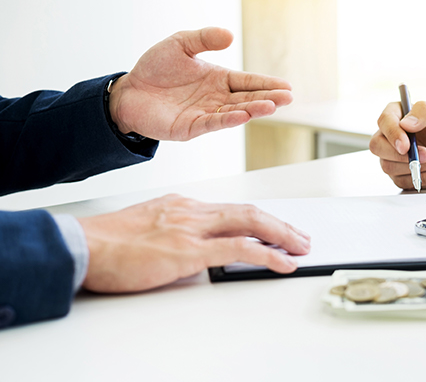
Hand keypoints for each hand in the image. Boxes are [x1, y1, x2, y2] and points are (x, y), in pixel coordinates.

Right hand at [78, 194, 310, 291]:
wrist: (82, 246)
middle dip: (279, 224)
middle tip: (300, 237)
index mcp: (183, 206)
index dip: (259, 219)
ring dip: (281, 235)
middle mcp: (192, 211)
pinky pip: (238, 249)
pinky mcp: (188, 250)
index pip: (232, 209)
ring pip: (249, 223)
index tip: (275, 228)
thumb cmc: (109, 242)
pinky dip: (266, 254)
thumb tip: (196, 248)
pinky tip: (283, 262)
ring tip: (300, 247)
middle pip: (248, 212)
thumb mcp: (149, 227)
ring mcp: (192, 228)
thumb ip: (176, 231)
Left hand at [108, 27, 292, 140]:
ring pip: (235, 112)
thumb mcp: (180, 44)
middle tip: (288, 98)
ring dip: (253, 109)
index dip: (267, 84)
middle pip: (247, 98)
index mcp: (218, 79)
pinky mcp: (191, 127)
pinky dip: (228, 120)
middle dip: (268, 98)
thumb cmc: (155, 68)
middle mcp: (216, 98)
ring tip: (271, 106)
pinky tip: (243, 115)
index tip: (287, 86)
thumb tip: (230, 35)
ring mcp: (205, 114)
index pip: (247, 81)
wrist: (129, 91)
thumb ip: (204, 39)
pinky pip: (213, 123)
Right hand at [369, 101, 425, 189]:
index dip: (392, 134)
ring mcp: (393, 156)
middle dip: (401, 155)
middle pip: (377, 146)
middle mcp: (391, 136)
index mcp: (398, 114)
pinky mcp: (401, 174)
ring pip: (389, 166)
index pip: (384, 121)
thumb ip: (425, 112)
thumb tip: (406, 124)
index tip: (406, 145)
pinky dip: (423, 178)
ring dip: (417, 166)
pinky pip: (402, 181)